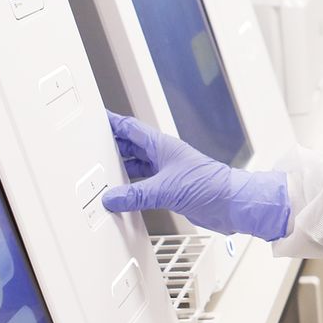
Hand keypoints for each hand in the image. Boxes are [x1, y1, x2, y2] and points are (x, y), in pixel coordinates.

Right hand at [99, 111, 290, 241]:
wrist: (232, 204)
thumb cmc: (209, 185)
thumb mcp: (166, 189)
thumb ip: (136, 195)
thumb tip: (112, 198)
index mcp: (162, 146)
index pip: (131, 129)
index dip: (113, 123)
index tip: (97, 118)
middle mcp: (163, 156)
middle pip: (131, 146)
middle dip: (112, 146)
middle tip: (91, 147)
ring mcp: (167, 172)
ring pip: (137, 166)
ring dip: (121, 169)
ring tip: (101, 172)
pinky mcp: (171, 189)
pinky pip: (144, 185)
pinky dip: (131, 189)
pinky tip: (122, 195)